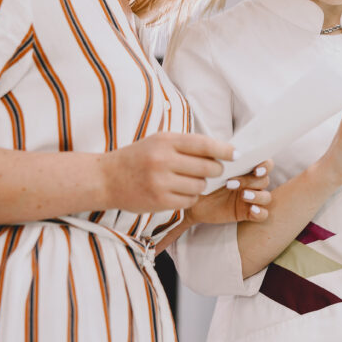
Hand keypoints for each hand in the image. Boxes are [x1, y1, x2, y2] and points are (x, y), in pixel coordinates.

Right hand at [102, 131, 233, 212]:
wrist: (106, 178)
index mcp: (166, 141)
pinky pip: (189, 201)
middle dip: (216, 170)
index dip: (224, 150)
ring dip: (201, 185)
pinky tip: (180, 193)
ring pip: (200, 186)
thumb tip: (220, 150)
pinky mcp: (159, 201)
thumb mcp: (159, 141)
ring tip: (189, 181)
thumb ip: (186, 144)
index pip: (205, 144)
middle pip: (208, 167)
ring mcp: (161, 182)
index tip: (236, 154)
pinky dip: (190, 198)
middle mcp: (163, 160)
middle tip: (213, 170)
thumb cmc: (138, 158)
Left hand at [187, 161, 273, 223]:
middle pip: (265, 180)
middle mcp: (251, 183)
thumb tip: (230, 150)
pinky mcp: (247, 213)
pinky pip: (263, 214)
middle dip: (251, 181)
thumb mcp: (210, 167)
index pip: (266, 164)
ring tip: (243, 195)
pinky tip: (252, 210)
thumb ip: (221, 157)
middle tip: (231, 183)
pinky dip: (260, 212)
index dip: (265, 166)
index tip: (256, 170)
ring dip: (257, 196)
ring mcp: (250, 199)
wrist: (193, 201)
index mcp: (246, 169)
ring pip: (266, 197)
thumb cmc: (204, 180)